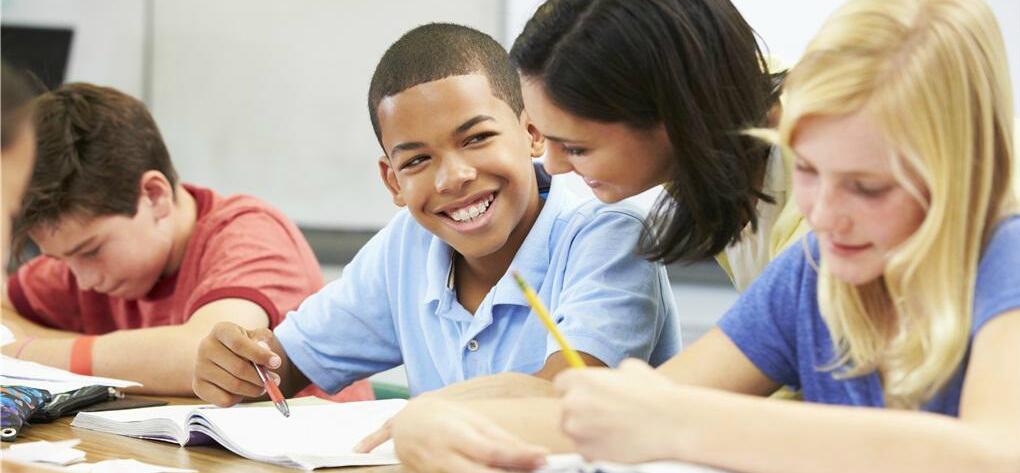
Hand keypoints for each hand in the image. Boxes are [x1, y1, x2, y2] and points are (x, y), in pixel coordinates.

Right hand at [192, 321, 282, 405]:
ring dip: (254, 389)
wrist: (221, 354)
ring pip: (233, 386)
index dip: (260, 355)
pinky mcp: (199, 387)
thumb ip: (263, 340)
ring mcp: (199, 368)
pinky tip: (244, 391)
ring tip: (263, 386)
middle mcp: (206, 347)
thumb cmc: (243, 345)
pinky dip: (239, 398)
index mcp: (221, 330)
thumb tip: (266, 352)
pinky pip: (224, 400)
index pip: (239, 344)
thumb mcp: (255, 336)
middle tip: (274, 380)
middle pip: (238, 368)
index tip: (276, 363)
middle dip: (260, 377)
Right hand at [355, 397, 548, 472]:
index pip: (490, 450)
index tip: (542, 458)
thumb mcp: (470, 419)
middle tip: (538, 471)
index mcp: (452, 434)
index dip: (518, 457)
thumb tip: (530, 452)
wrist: (405, 426)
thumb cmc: (441, 417)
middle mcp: (442, 458)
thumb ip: (499, 437)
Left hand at [554, 358, 688, 462]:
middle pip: (565, 409)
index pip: (561, 384)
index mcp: (581, 379)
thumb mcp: (632, 369)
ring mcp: (577, 429)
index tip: (587, 397)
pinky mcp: (586, 452)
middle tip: (604, 415)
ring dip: (587, 430)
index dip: (575, 390)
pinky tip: (617, 441)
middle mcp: (573, 403)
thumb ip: (610, 373)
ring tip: (613, 429)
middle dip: (580, 412)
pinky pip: (584, 449)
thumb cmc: (655, 394)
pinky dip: (596, 447)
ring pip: (573, 430)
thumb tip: (609, 377)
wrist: (672, 423)